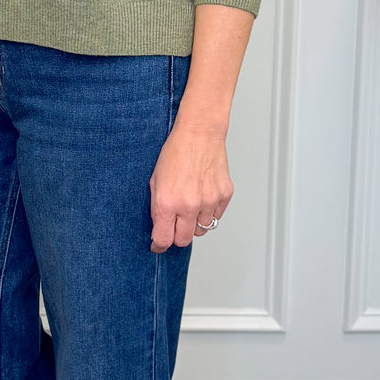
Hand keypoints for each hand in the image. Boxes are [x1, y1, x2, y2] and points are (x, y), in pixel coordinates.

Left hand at [148, 120, 232, 251]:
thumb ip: (157, 207)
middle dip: (177, 236)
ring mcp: (209, 201)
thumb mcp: (155, 180)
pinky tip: (203, 196)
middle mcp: (189, 205)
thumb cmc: (176, 152)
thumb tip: (159, 228)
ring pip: (202, 229)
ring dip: (194, 223)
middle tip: (174, 226)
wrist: (199, 134)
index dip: (159, 245)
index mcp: (167, 203)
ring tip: (190, 205)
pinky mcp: (224, 195)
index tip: (159, 245)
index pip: (164, 240)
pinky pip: (216, 216)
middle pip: (184, 240)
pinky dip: (209, 212)